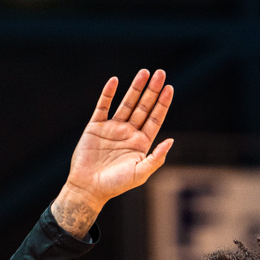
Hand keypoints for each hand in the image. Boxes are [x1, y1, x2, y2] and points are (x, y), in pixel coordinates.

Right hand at [52, 68, 173, 237]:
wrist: (89, 188)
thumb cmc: (116, 185)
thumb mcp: (140, 173)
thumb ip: (156, 158)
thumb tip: (171, 141)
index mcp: (141, 144)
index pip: (155, 119)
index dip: (162, 104)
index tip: (169, 88)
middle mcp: (129, 133)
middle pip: (143, 107)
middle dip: (152, 90)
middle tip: (160, 72)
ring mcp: (112, 128)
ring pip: (126, 103)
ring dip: (135, 88)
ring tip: (144, 72)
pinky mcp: (96, 126)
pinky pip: (103, 106)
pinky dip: (108, 94)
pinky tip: (115, 81)